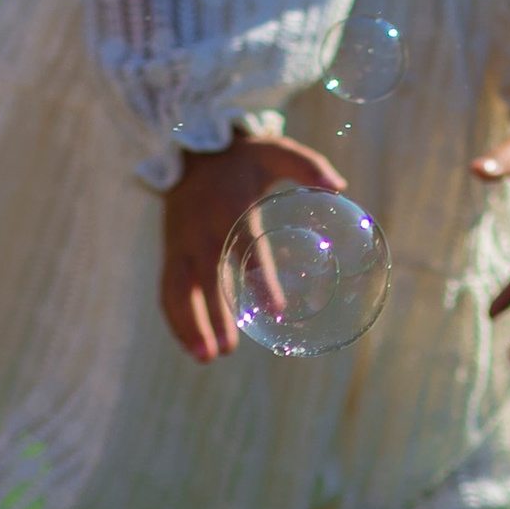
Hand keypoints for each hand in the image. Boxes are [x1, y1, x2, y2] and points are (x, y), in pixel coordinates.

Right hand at [159, 131, 346, 364]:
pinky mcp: (170, 251)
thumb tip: (341, 187)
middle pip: (208, 277)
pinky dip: (175, 318)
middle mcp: (202, 228)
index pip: (245, 248)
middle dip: (215, 313)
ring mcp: (181, 242)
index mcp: (231, 207)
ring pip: (179, 288)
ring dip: (189, 323)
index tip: (276, 310)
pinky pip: (168, 288)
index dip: (260, 280)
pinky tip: (192, 344)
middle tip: (230, 348)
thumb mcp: (276, 151)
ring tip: (207, 357)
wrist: (193, 151)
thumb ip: (308, 165)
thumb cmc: (244, 157)